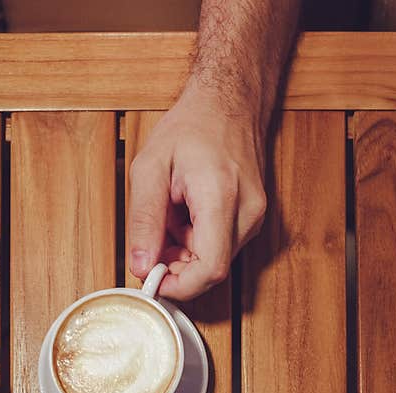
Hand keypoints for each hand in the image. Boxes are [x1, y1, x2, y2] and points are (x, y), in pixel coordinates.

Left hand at [127, 85, 267, 299]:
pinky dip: (197, 240)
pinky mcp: (253, 218)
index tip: (154, 282)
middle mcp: (247, 213)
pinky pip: (221, 246)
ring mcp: (255, 217)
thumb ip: (144, 221)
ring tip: (172, 213)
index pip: (209, 269)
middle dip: (176, 265)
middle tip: (154, 237)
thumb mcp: (149, 168)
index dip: (179, 287)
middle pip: (210, 269)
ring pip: (215, 260)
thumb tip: (141, 265)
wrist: (227, 103)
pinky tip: (187, 212)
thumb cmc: (191, 128)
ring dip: (185, 250)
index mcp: (221, 197)